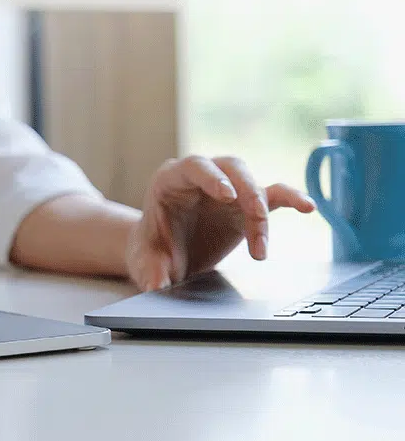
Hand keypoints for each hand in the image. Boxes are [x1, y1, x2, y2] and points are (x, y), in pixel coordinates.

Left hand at [128, 156, 316, 290]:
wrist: (164, 256)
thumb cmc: (151, 249)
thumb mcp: (146, 260)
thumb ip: (151, 271)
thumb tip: (155, 287)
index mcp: (172, 180)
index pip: (195, 166)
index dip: (211, 177)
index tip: (226, 194)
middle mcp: (203, 178)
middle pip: (232, 169)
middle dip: (246, 193)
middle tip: (253, 216)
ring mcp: (229, 189)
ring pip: (255, 185)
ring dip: (262, 214)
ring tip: (260, 250)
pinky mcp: (247, 205)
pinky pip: (274, 196)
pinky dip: (291, 200)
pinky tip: (308, 208)